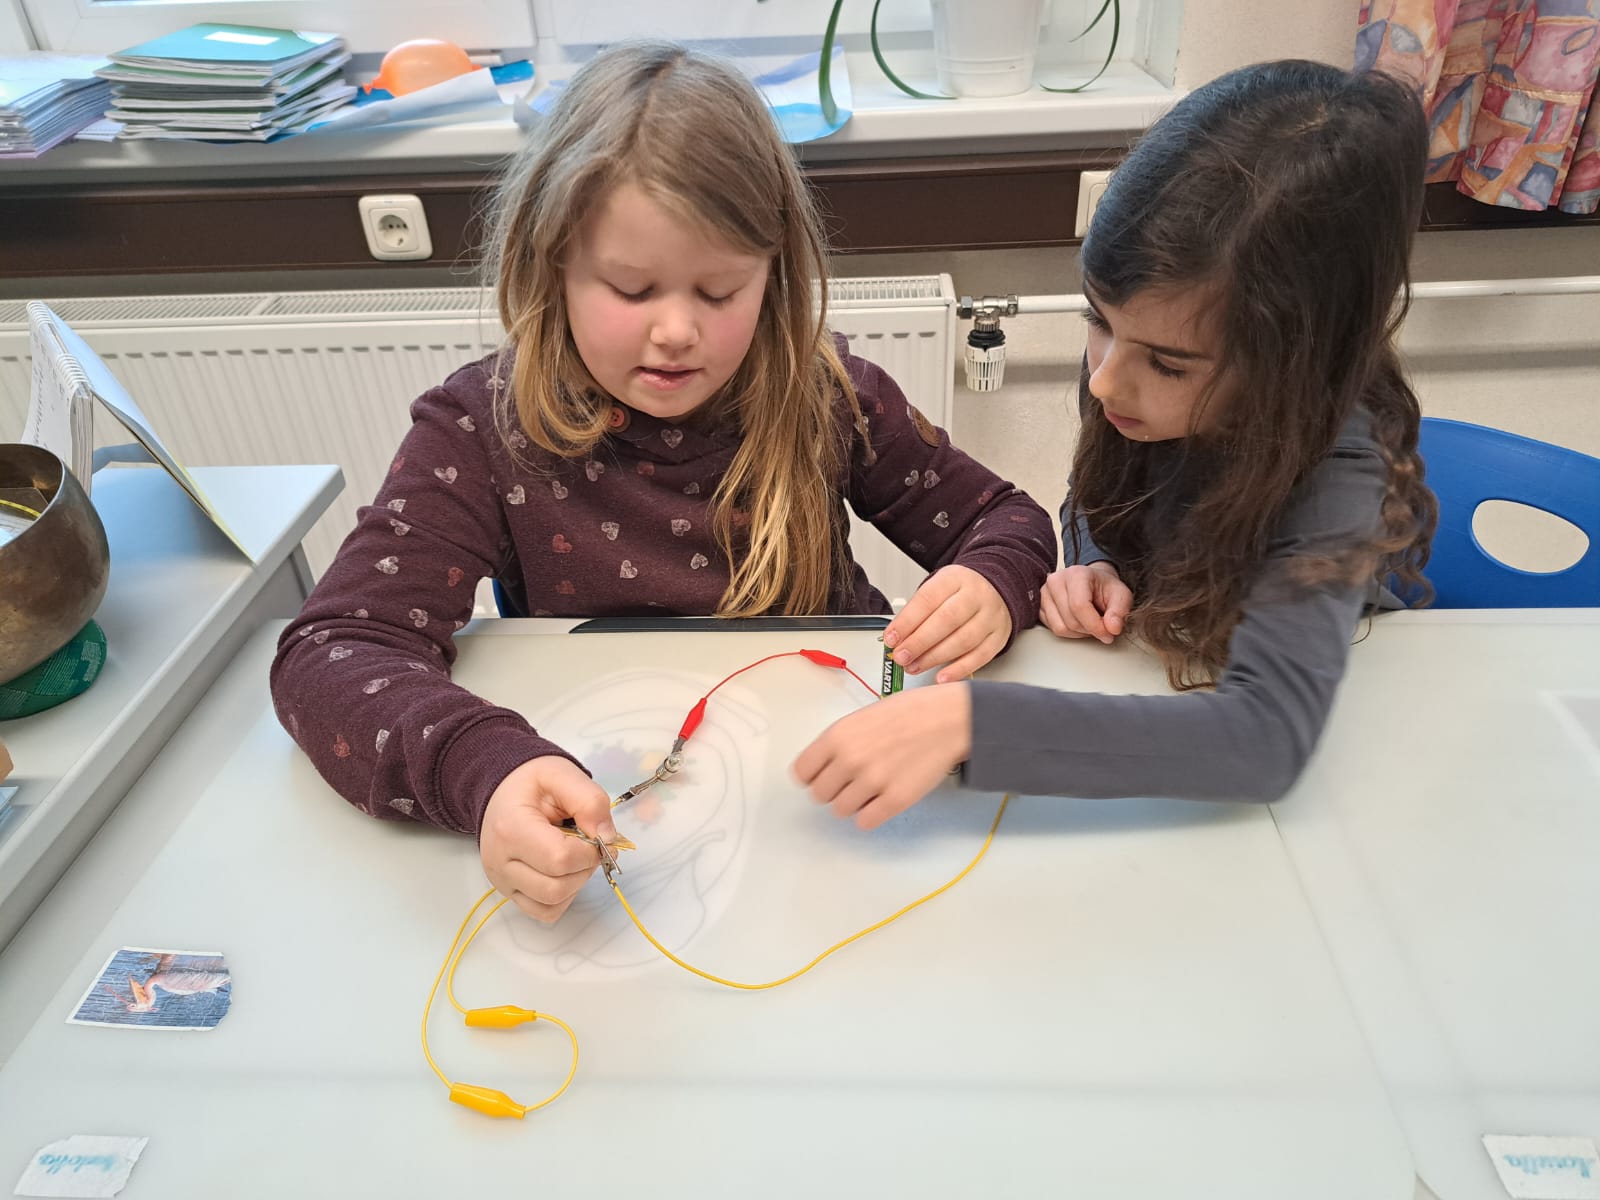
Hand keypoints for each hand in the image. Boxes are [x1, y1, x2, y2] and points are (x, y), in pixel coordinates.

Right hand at [479, 756, 615, 922]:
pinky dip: (562, 898)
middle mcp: (500, 862)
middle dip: (585, 870)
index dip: (590, 853)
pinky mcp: (508, 892)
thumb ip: (590, 802)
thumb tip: (608, 838)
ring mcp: (501, 881)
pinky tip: (564, 872)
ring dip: (575, 885)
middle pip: (556, 889)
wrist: (503, 788)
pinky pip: (543, 911)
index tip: (599, 836)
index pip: (559, 860)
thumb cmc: (532, 781)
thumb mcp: (563, 775)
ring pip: (551, 905)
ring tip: (575, 856)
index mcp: (510, 829)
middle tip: (590, 846)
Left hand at [793, 684, 970, 830]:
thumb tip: (821, 767)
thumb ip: (838, 742)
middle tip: (850, 782)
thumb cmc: (908, 714)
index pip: (802, 773)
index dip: (812, 776)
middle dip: (833, 790)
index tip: (823, 776)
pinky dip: (870, 815)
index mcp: (837, 736)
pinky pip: (865, 822)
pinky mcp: (894, 801)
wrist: (947, 719)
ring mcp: (872, 782)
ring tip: (870, 788)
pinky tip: (881, 800)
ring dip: (853, 803)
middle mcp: (850, 760)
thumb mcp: (861, 717)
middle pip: (819, 795)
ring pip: (841, 810)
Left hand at [886, 564, 1011, 682]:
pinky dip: (959, 670)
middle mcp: (976, 596)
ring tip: (914, 666)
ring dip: (934, 658)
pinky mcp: (998, 637)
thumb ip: (917, 612)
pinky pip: (980, 657)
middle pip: (946, 620)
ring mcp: (991, 617)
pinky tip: (941, 677)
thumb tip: (896, 639)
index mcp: (955, 579)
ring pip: (963, 640)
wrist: (995, 589)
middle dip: (919, 642)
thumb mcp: (937, 589)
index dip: (907, 621)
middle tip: (901, 656)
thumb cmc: (960, 592)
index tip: (891, 638)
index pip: (928, 599)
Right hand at [1039, 563, 1131, 643]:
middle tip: (1102, 626)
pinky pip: (1054, 629)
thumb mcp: (1121, 595)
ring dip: (1079, 633)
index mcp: (1076, 574)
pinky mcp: (1040, 606)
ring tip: (1090, 623)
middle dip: (1090, 630)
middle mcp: (1055, 581)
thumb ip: (1119, 611)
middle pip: (1070, 620)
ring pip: (1061, 627)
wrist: (1092, 582)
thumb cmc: (1104, 587)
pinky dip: (1070, 632)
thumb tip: (1112, 628)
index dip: (1095, 625)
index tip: (1108, 633)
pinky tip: (1079, 623)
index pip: (1079, 606)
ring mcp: (1044, 593)